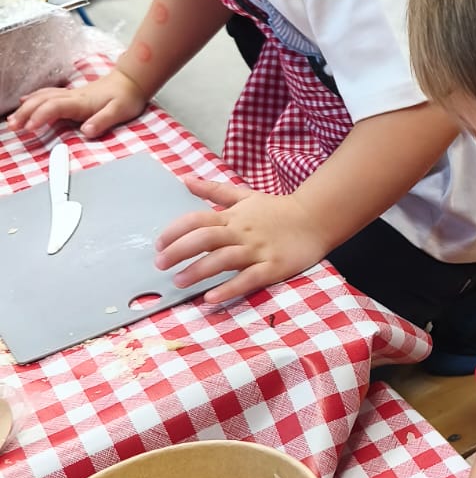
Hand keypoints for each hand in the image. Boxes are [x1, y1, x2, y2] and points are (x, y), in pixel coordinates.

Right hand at [9, 69, 146, 137]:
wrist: (132, 80)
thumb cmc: (127, 97)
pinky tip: (25, 101)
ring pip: (42, 98)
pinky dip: (34, 98)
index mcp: (81, 102)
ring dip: (26, 107)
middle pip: (42, 102)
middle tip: (12, 126)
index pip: (55, 107)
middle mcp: (72, 97)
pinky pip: (48, 94)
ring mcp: (71, 94)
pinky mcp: (73, 95)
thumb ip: (103, 120)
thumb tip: (86, 131)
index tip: (29, 127)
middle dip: (25, 113)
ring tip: (12, 120)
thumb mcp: (120, 111)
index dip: (40, 116)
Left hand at [155, 176, 327, 305]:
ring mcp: (258, 250)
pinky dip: (229, 288)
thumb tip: (185, 180)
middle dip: (179, 251)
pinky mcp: (273, 267)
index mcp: (233, 216)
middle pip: (205, 238)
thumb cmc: (277, 210)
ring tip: (179, 282)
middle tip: (160, 264)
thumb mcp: (244, 195)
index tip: (159, 244)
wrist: (315, 219)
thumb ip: (214, 190)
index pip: (197, 219)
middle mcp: (242, 232)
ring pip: (224, 259)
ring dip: (199, 270)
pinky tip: (211, 298)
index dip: (175, 231)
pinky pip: (249, 279)